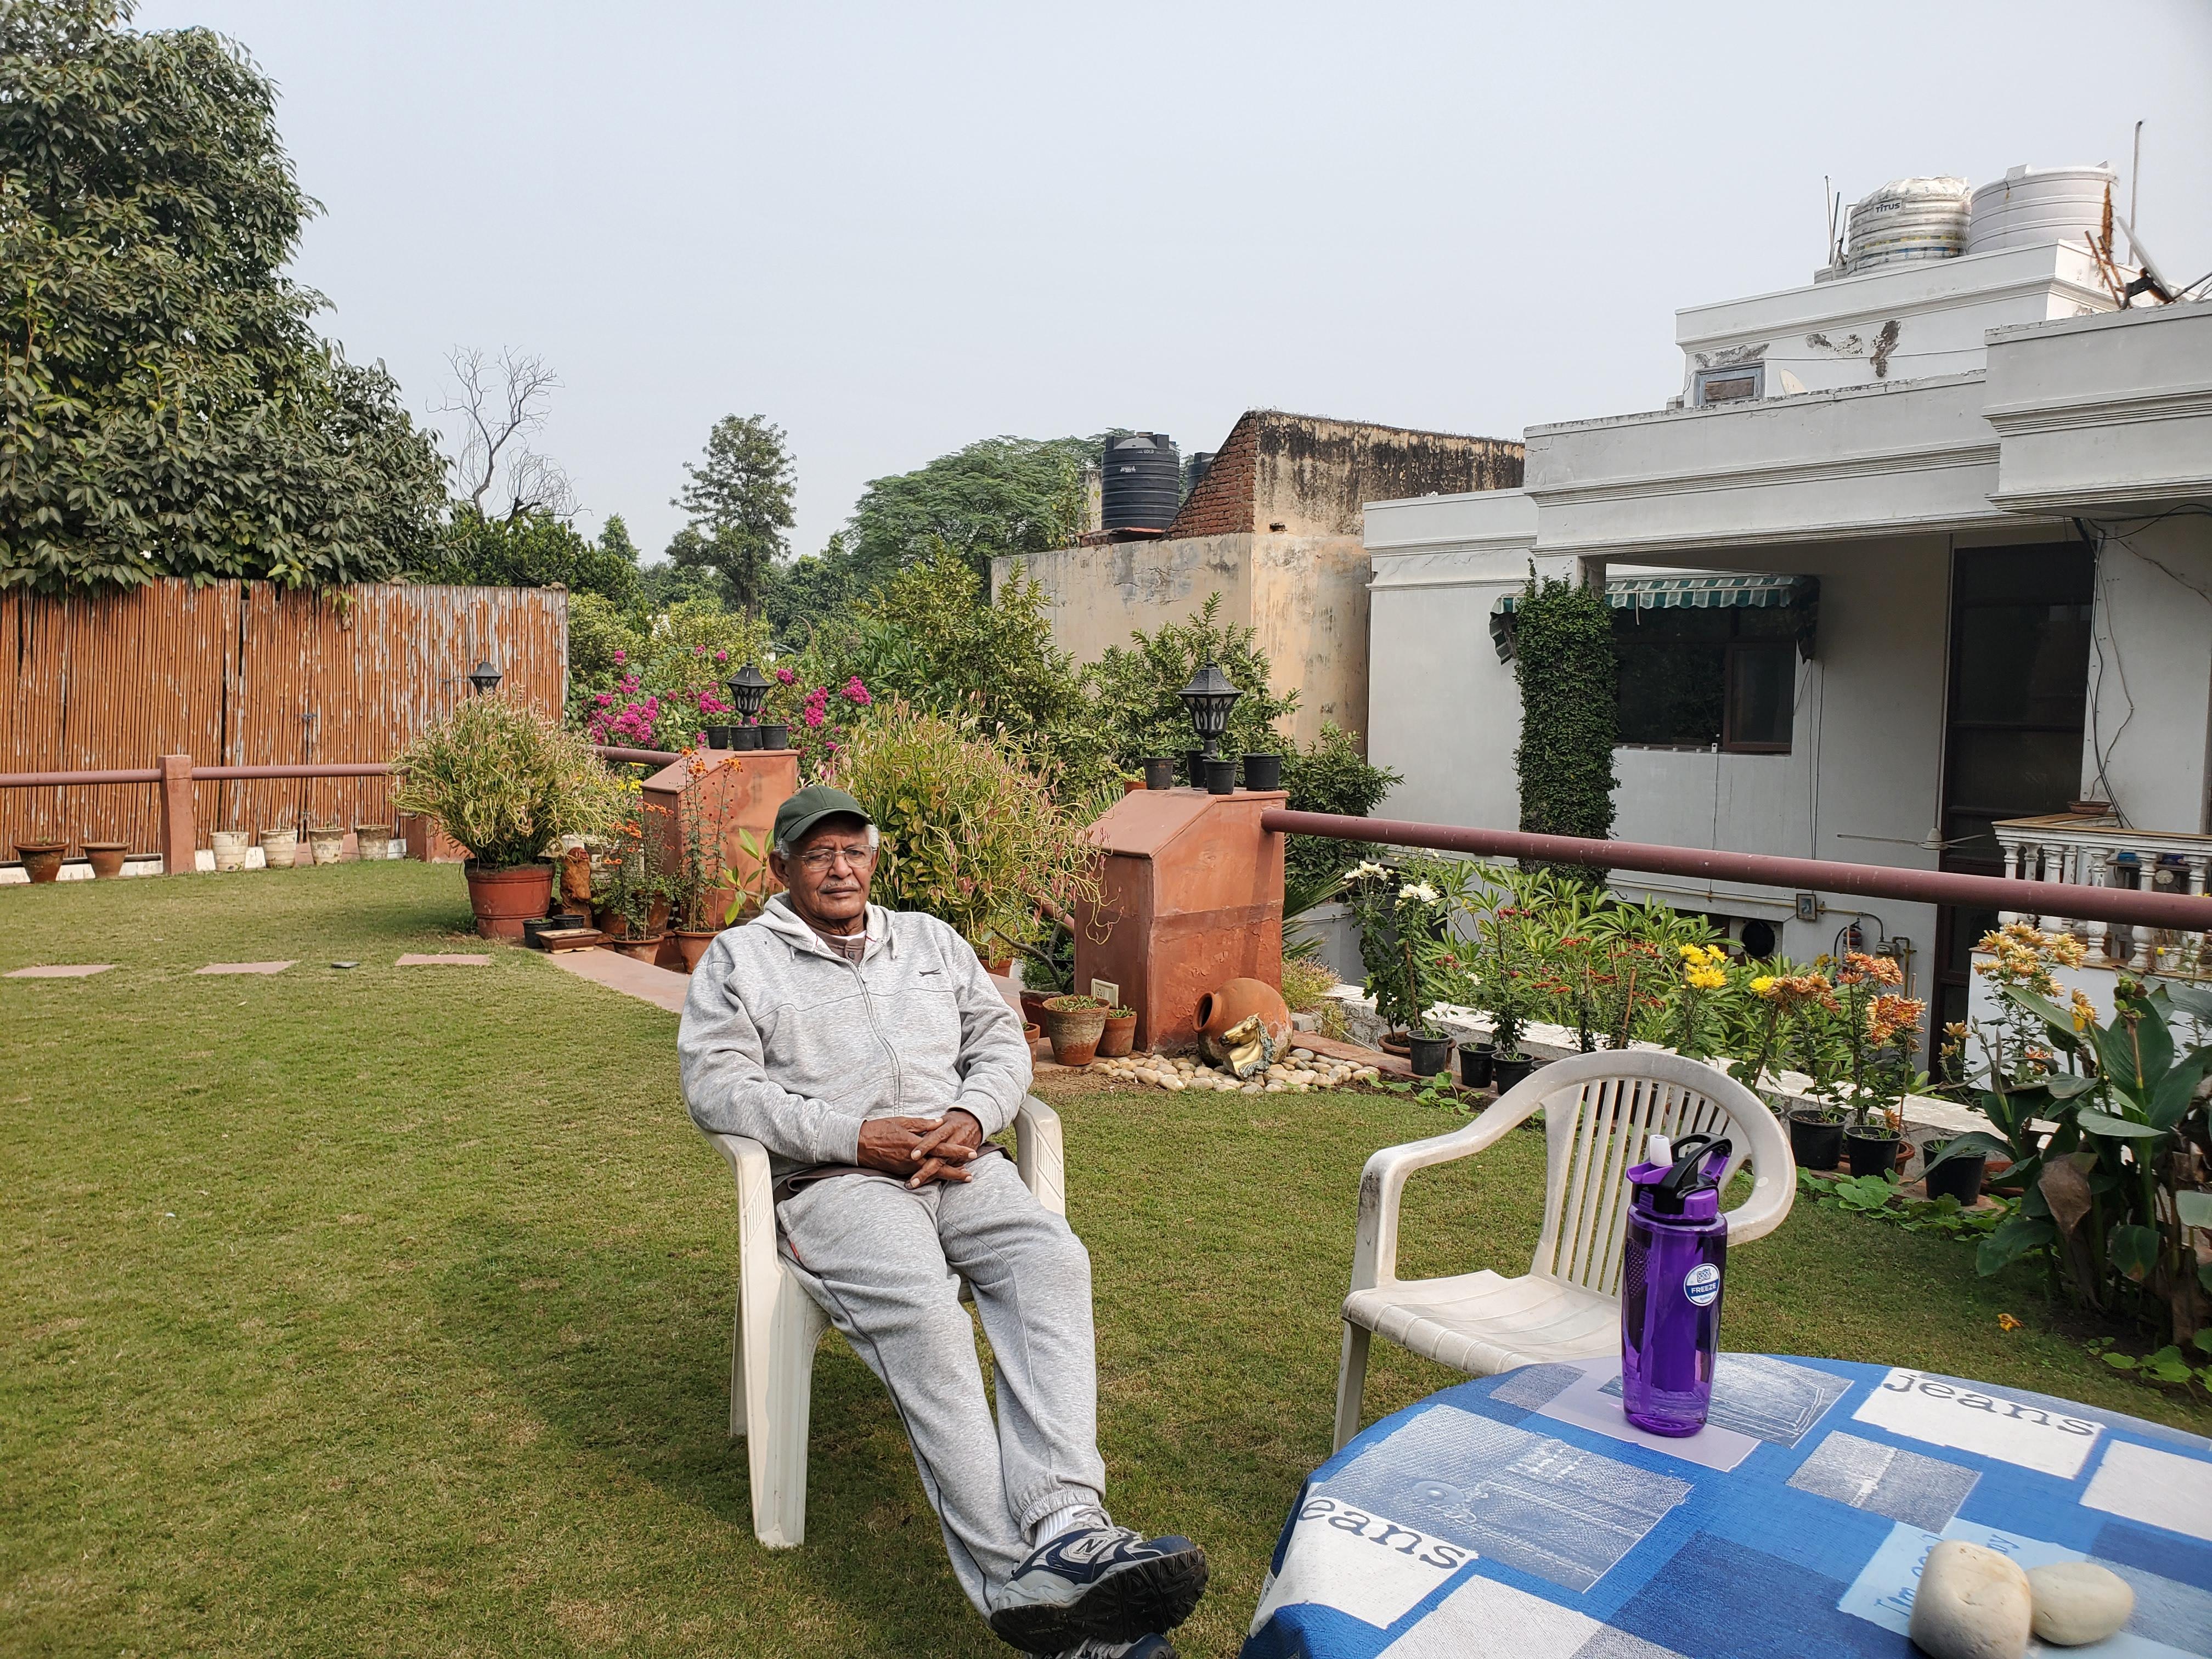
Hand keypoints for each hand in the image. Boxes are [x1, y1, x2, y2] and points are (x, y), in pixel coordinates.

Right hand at [854, 1111, 984, 1187]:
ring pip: (930, 1174)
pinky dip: (931, 1177)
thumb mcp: (902, 1121)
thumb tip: (939, 1123)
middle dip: (956, 1171)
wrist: (858, 1144)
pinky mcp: (900, 1172)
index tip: (972, 1152)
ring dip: (946, 1176)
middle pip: (939, 1167)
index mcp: (915, 1144)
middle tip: (971, 1175)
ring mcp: (906, 1168)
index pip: (941, 1148)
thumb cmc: (879, 1129)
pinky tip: (940, 1177)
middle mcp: (912, 1159)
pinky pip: (919, 1175)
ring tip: (960, 1177)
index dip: (958, 1151)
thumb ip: (922, 1124)